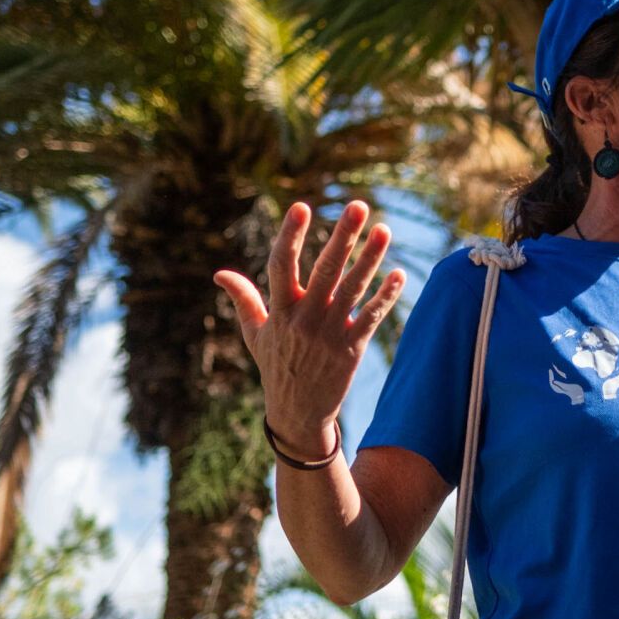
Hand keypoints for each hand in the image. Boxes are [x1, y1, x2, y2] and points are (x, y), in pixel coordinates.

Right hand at [213, 200, 402, 456]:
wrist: (298, 413)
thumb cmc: (276, 366)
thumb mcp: (254, 334)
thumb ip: (243, 300)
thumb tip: (219, 273)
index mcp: (279, 311)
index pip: (281, 265)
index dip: (291, 235)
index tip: (301, 207)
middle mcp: (305, 319)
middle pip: (325, 270)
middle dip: (343, 236)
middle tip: (359, 205)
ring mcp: (330, 334)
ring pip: (353, 289)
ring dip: (370, 258)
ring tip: (384, 229)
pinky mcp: (351, 349)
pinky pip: (371, 316)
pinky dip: (385, 296)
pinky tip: (399, 274)